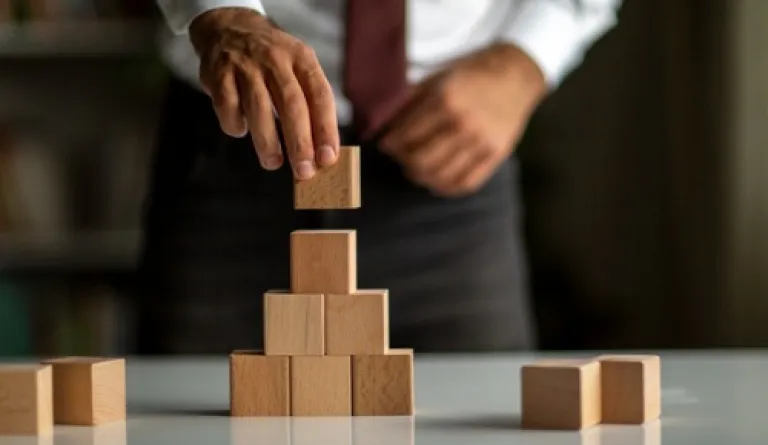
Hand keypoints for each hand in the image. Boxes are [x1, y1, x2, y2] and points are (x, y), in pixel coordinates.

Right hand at [189, 7, 338, 179]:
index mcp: (302, 59)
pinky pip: (228, 107)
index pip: (320, 96)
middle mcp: (276, 60)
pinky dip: (235, 126)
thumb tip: (321, 152)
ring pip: (259, 109)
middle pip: (292, 105)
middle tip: (303, 171)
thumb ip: (309, 104)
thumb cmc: (272, 61)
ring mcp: (246, 65)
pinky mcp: (219, 74)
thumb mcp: (297, 68)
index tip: (328, 158)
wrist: (230, 27)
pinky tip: (241, 130)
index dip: (326, 129)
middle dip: (299, 143)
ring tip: (273, 163)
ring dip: (267, 142)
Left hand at [381, 43, 546, 196]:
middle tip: (401, 157)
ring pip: (441, 176)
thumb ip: (410, 102)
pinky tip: (437, 181)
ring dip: (422, 177)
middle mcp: (463, 124)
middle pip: (421, 161)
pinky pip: (466, 183)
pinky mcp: (496, 155)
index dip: (390, 145)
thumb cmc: (471, 74)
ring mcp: (482, 142)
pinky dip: (447, 188)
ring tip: (416, 169)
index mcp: (445, 101)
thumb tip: (383, 124)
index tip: (385, 145)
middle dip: (405, 162)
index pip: (407, 135)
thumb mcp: (438, 78)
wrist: (516, 75)